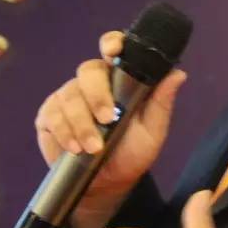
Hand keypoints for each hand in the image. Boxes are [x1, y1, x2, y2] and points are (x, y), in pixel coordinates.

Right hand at [33, 30, 187, 201]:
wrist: (107, 184)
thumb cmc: (132, 152)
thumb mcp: (152, 131)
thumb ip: (161, 102)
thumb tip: (178, 74)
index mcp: (119, 78)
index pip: (113, 48)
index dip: (111, 43)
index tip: (114, 51)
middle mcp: (92, 82)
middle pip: (88, 70)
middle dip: (97, 95)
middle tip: (107, 120)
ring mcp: (68, 97)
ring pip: (69, 96)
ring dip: (82, 124)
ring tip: (93, 148)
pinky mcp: (49, 115)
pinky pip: (52, 115)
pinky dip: (64, 132)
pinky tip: (74, 147)